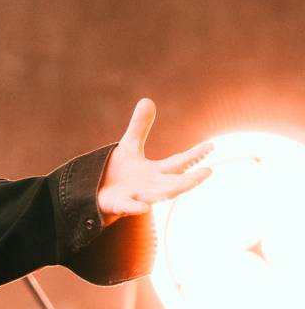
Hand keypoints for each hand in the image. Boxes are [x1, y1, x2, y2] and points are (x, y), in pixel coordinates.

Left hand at [97, 98, 211, 221]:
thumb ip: (140, 127)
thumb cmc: (118, 172)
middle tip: (208, 171)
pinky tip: (143, 208)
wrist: (98, 192)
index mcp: (156, 172)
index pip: (178, 162)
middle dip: (190, 179)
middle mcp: (151, 186)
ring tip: (188, 185)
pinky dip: (135, 208)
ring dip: (171, 191)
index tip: (211, 145)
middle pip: (174, 183)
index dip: (194, 154)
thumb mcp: (128, 146)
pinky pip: (129, 208)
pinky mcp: (120, 205)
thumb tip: (147, 100)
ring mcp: (137, 196)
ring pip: (157, 196)